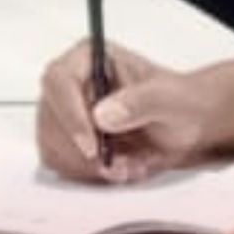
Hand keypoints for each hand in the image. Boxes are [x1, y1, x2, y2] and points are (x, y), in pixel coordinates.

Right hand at [34, 39, 225, 183]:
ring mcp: (63, 113)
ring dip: (88, 167)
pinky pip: (60, 164)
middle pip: (49, 119)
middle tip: (119, 167)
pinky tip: (119, 170)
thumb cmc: (178, 103)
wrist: (184, 125)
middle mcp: (69, 83)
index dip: (69, 115)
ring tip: (128, 167)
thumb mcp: (171, 99)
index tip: (92, 147)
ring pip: (51, 146)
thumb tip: (102, 115)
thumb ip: (142, 102)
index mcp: (89, 58)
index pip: (58, 81)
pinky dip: (88, 175)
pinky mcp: (64, 141)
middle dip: (82, 152)